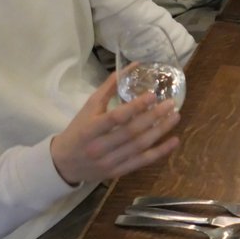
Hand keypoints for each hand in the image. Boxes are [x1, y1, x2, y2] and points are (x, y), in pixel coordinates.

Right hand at [49, 71, 181, 185]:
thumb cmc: (78, 130)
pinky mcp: (118, 172)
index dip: (136, 107)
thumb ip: (109, 87)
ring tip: (175, 117)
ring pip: (140, 146)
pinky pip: (143, 162)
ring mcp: (110, 162)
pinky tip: (174, 141)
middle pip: (132, 132)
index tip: (152, 95)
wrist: (64, 163)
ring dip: (161, 131)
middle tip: (170, 104)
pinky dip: (160, 152)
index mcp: (90, 129)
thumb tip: (133, 66)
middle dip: (154, 117)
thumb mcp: (89, 107)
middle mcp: (100, 147)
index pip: (116, 117)